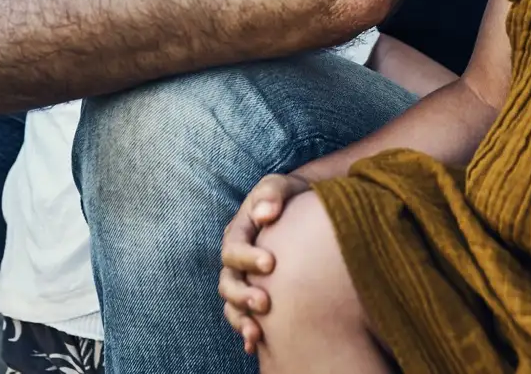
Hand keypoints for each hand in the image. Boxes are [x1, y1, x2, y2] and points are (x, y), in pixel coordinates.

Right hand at [218, 173, 311, 351]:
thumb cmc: (290, 197)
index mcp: (238, 233)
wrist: (302, 210)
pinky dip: (247, 330)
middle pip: (228, 283)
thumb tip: (266, 212)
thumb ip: (272, 193)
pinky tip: (256, 344)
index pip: (233, 249)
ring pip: (232, 305)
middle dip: (243, 295)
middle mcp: (235, 260)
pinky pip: (244, 316)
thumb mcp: (281, 186)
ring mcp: (243, 279)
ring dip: (242, 320)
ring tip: (257, 333)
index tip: (271, 264)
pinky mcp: (255, 293)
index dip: (247, 258)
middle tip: (265, 303)